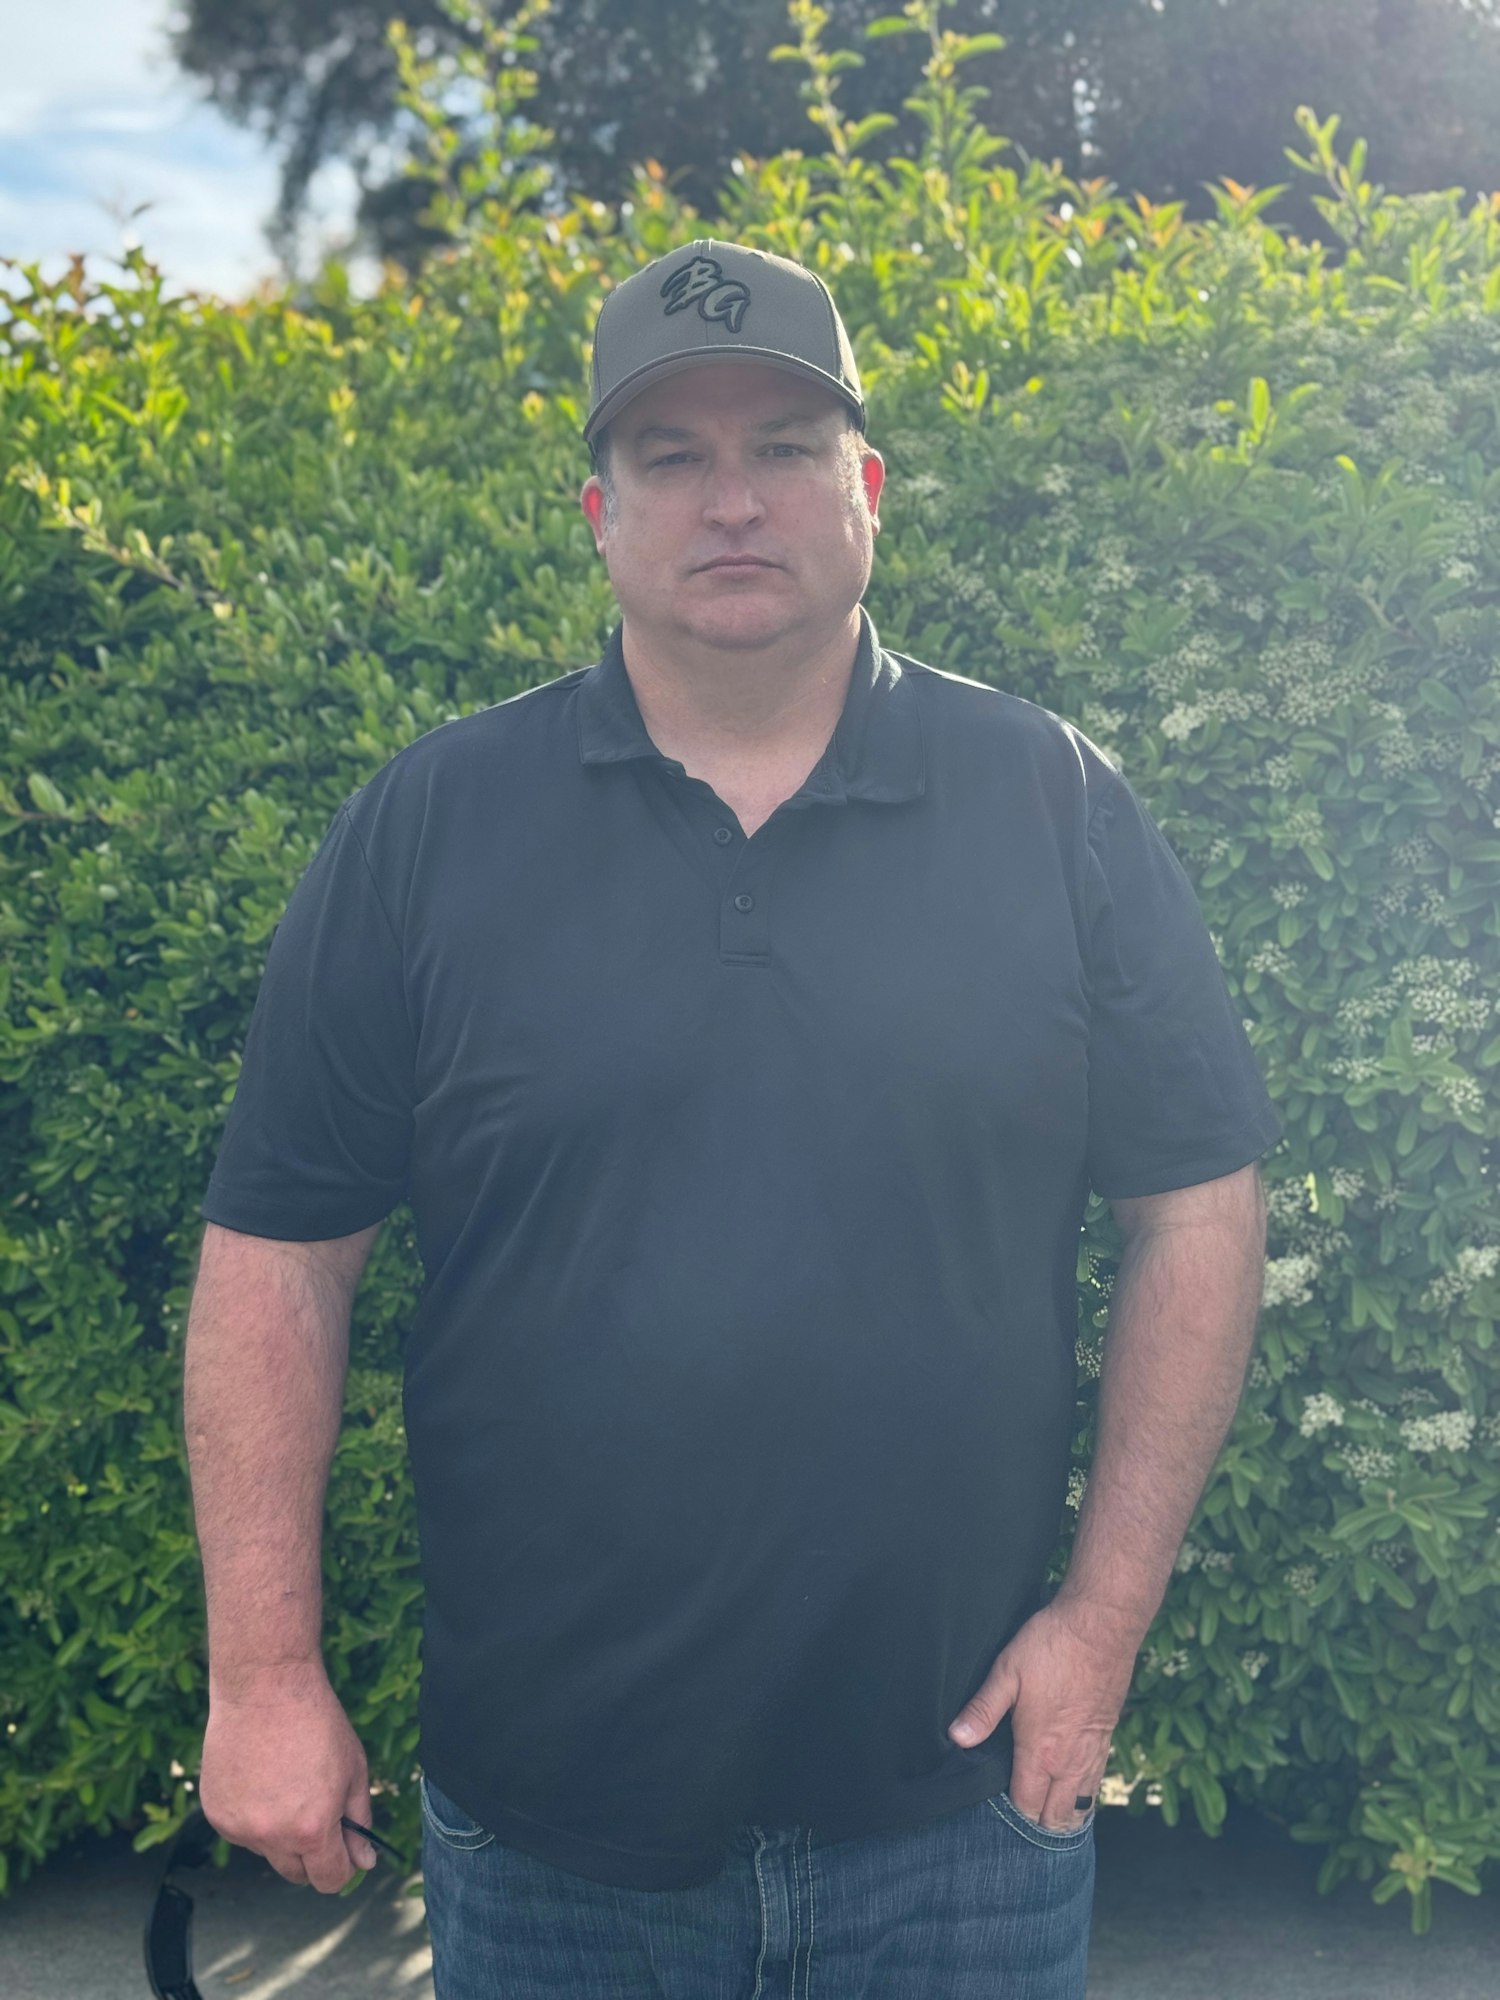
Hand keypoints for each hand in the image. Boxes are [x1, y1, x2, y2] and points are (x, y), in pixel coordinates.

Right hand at [197, 1668, 378, 1891]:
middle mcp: (272, 1837)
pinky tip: (259, 1777)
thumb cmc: (317, 1723)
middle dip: (312, 1854)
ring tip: (285, 1782)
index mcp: (312, 1830)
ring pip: (268, 1850)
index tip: (344, 1852)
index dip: (341, 1868)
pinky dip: (253, 1816)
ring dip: (280, 1833)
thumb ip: (359, 1821)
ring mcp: (239, 1828)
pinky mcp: (215, 1814)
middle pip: (296, 1873)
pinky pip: (241, 1831)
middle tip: (316, 1813)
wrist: (265, 1688)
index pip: (329, 1880)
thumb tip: (363, 1862)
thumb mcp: (353, 1769)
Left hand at [946, 1597, 1141, 1830]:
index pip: (1026, 1805)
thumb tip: (957, 1738)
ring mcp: (1092, 1753)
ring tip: (1044, 1818)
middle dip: (1038, 1826)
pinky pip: (1096, 1785)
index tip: (995, 1812)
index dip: (1011, 1815)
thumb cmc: (1051, 1646)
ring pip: (1080, 1807)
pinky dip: (1083, 1798)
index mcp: (1041, 1751)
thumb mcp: (1007, 1672)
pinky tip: (1071, 1793)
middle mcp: (1069, 1761)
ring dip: (1063, 1817)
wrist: (1101, 1627)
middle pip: (1056, 1818)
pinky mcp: (1106, 1739)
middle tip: (1019, 1822)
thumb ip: (982, 1709)